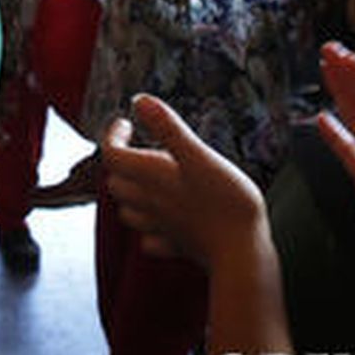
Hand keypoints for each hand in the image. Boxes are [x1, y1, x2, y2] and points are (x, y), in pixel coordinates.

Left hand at [102, 95, 268, 263]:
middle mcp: (150, 203)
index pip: (111, 154)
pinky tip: (165, 220)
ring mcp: (162, 228)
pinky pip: (152, 238)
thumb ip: (168, 128)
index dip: (112, 135)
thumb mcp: (198, 155)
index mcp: (150, 177)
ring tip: (149, 180)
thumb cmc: (224, 201)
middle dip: (120, 163)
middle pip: (116, 183)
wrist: (243, 253)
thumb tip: (138, 101)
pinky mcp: (178, 246)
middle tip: (137, 147)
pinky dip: (151, 227)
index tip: (127, 122)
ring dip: (131, 194)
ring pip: (129, 212)